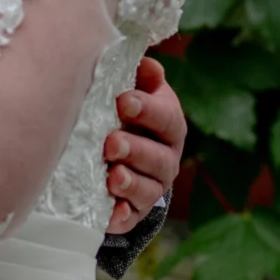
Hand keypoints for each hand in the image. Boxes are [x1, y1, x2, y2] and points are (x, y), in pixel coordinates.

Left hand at [104, 55, 186, 234]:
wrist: (120, 156)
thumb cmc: (124, 114)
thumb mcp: (134, 91)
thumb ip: (140, 77)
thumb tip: (146, 62)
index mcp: (169, 125)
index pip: (167, 118)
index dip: (148, 110)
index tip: (123, 101)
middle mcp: (166, 158)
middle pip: (159, 158)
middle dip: (136, 150)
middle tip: (112, 142)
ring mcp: (152, 187)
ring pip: (148, 190)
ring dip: (131, 183)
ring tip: (112, 176)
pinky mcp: (134, 212)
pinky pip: (130, 217)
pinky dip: (121, 216)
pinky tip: (110, 211)